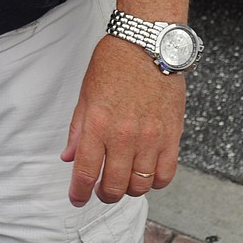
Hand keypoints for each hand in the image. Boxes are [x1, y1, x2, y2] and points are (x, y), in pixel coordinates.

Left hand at [61, 36, 184, 207]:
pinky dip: (155, 182)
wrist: (147, 44)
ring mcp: (151, 137)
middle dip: (103, 195)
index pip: (86, 172)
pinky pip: (165, 174)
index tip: (77, 199)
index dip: (79, 193)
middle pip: (114, 186)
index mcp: (98, 124)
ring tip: (123, 180)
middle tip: (100, 190)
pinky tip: (146, 174)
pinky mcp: (173, 135)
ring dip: (129, 189)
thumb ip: (78, 130)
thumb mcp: (86, 95)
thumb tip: (69, 157)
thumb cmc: (113, 64)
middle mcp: (124, 135)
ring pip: (140, 185)